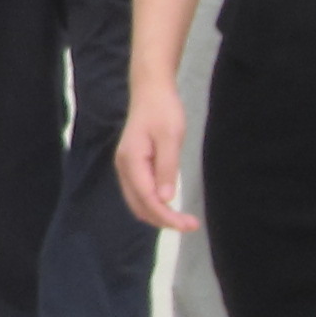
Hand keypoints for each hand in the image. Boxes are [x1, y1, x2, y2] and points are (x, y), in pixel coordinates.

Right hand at [115, 86, 198, 232]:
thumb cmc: (163, 111)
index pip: (148, 199)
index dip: (167, 216)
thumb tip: (166, 199)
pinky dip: (154, 204)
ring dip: (158, 214)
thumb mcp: (170, 138)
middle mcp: (125, 168)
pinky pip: (140, 193)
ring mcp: (126, 167)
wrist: (150, 91)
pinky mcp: (132, 165)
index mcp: (132, 161)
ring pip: (138, 202)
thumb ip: (167, 168)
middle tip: (190, 224)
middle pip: (140, 206)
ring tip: (182, 219)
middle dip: (163, 220)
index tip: (190, 224)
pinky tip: (170, 204)